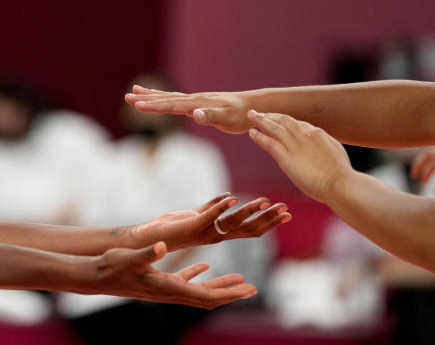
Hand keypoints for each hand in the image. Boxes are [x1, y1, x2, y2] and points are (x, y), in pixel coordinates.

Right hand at [86, 241, 256, 308]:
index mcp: (168, 288)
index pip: (205, 296)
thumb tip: (163, 247)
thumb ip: (148, 252)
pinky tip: (205, 267)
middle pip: (208, 297)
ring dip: (219, 285)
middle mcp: (170, 293)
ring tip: (239, 280)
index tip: (247, 290)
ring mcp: (165, 288)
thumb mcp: (131, 257)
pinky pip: (184, 281)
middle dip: (231, 293)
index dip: (227, 293)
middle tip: (253, 289)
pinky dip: (198, 275)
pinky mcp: (158, 282)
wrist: (95, 277)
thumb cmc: (112, 267)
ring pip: (199, 290)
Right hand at [125, 86, 252, 133]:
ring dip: (151, 95)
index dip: (153, 106)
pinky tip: (160, 99)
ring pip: (169, 97)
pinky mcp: (199, 104)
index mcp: (198, 103)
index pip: (171, 105)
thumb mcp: (228, 118)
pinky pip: (177, 101)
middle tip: (127, 96)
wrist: (253, 106)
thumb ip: (211, 116)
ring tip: (134, 91)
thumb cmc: (242, 115)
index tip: (136, 105)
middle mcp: (194, 99)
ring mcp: (196, 100)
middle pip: (165, 98)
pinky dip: (164, 99)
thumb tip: (195, 114)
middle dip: (146, 98)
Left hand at [131, 193, 290, 251]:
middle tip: (286, 211)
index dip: (268, 222)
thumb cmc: (171, 226)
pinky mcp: (191, 226)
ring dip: (249, 211)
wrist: (148, 238)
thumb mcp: (196, 214)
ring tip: (265, 202)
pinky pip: (209, 216)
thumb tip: (229, 196)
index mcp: (218, 233)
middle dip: (267, 219)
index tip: (286, 213)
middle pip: (248, 229)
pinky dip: (220, 207)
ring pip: (232, 222)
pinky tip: (232, 198)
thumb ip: (212, 206)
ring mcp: (204, 231)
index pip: (249, 229)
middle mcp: (215, 235)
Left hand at [247, 111, 351, 203]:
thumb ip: (324, 149)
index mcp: (318, 134)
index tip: (278, 119)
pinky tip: (252, 132)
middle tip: (260, 112)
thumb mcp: (335, 154)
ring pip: (274, 127)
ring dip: (261, 120)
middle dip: (272, 115)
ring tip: (251, 115)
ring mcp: (295, 146)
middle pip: (284, 120)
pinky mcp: (287, 158)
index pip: (298, 123)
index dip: (286, 121)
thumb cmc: (341, 176)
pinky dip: (260, 137)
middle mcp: (305, 135)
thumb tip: (321, 151)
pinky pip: (270, 143)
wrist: (340, 184)